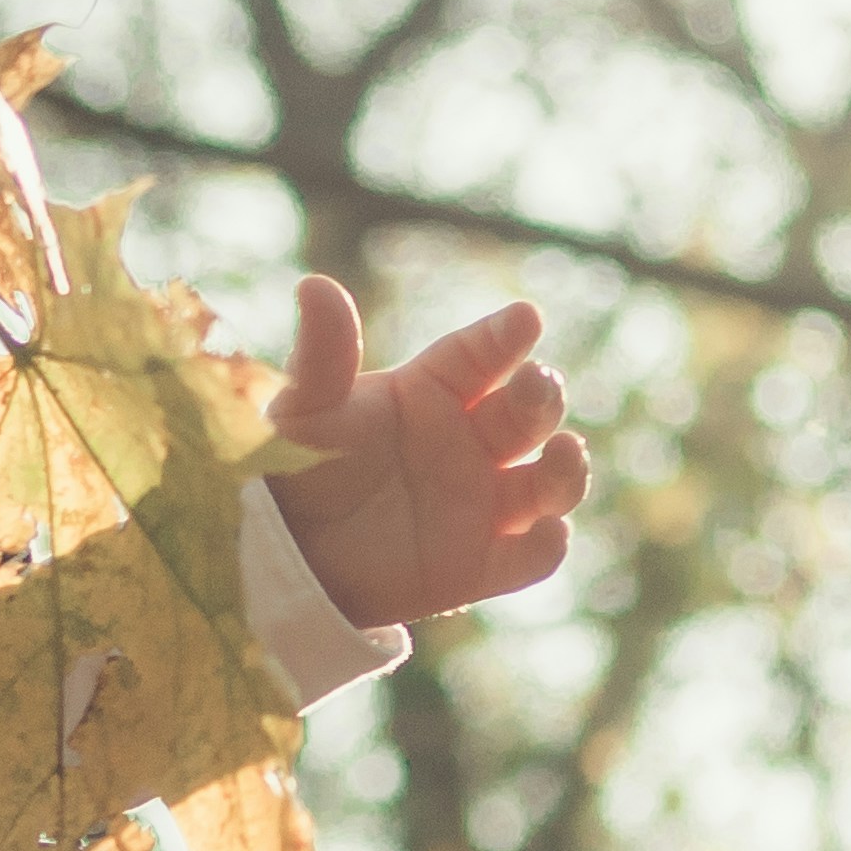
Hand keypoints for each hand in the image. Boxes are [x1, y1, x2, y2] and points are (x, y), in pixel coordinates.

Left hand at [267, 283, 589, 628]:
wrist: (284, 557)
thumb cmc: (294, 471)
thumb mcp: (304, 412)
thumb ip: (322, 356)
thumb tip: (314, 285)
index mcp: (432, 391)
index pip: (480, 355)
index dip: (505, 337)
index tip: (526, 318)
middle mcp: (468, 441)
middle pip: (528, 412)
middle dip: (542, 396)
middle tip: (535, 385)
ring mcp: (481, 503)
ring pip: (548, 481)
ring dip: (566, 468)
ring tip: (563, 454)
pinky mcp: (481, 564)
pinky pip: (531, 555)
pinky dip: (548, 545)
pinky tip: (548, 533)